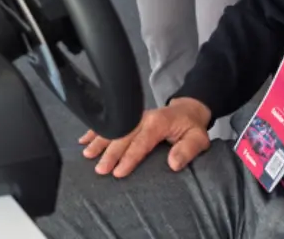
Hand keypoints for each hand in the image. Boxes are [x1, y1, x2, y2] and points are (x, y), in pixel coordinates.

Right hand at [78, 97, 211, 177]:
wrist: (187, 111)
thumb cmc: (191, 127)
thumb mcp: (199, 139)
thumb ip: (187, 150)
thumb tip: (174, 163)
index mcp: (158, 123)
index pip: (140, 142)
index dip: (128, 157)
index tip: (118, 171)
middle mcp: (142, 118)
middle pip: (123, 136)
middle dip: (110, 153)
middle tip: (100, 169)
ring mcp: (134, 117)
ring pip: (113, 129)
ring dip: (99, 142)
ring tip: (87, 155)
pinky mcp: (129, 118)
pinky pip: (111, 124)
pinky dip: (96, 131)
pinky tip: (84, 140)